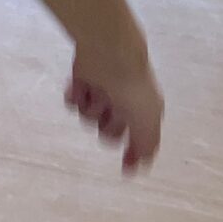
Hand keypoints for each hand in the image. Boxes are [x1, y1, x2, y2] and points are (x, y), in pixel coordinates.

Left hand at [65, 46, 162, 172]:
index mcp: (143, 110)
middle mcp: (123, 102)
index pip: (137, 138)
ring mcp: (102, 90)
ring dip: (90, 109)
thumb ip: (147, 144)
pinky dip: (75, 96)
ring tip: (95, 95)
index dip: (132, 152)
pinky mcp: (82, 79)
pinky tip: (79, 87)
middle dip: (106, 127)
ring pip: (89, 117)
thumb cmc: (133, 90)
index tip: (125, 168)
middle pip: (108, 131)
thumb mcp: (149, 121)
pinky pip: (73, 101)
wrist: (109, 53)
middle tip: (108, 114)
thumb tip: (142, 165)